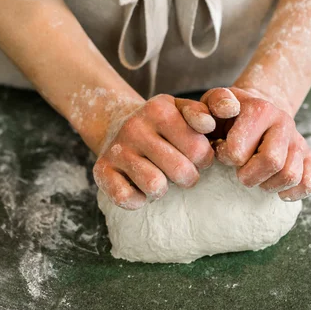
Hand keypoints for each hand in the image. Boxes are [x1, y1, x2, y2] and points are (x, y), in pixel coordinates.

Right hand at [93, 94, 215, 209]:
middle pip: (181, 171)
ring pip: (154, 185)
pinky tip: (139, 187)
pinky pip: (126, 198)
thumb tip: (209, 125)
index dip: (204, 159)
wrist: (116, 123)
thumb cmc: (161, 123)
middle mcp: (135, 127)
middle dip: (189, 177)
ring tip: (161, 177)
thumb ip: (201, 113)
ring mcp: (117, 149)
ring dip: (163, 188)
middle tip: (182, 170)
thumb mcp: (181, 109)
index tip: (196, 156)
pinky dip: (137, 200)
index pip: (199, 149)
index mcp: (159, 110)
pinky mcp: (101, 170)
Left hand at [201, 87, 310, 201]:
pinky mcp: (309, 157)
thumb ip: (209, 104)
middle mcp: (284, 122)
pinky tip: (276, 188)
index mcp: (260, 109)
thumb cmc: (229, 112)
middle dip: (249, 176)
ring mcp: (298, 141)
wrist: (258, 109)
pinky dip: (292, 193)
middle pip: (272, 162)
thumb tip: (221, 114)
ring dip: (268, 185)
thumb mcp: (214, 101)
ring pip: (291, 175)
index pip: (239, 150)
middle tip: (240, 172)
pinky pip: (308, 184)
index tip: (222, 151)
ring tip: (256, 177)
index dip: (226, 157)